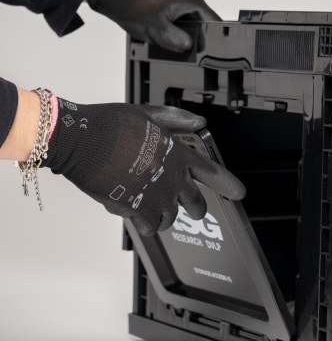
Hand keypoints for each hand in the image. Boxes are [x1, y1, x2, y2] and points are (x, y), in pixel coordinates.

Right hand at [42, 100, 244, 234]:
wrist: (84, 140)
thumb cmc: (112, 124)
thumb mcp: (148, 113)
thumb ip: (176, 119)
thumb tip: (199, 122)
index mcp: (177, 154)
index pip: (211, 172)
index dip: (228, 184)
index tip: (239, 193)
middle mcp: (172, 178)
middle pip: (196, 203)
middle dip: (197, 209)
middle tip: (195, 212)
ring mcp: (156, 196)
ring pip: (171, 218)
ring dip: (164, 216)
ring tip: (152, 208)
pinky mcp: (137, 210)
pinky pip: (149, 227)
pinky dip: (144, 223)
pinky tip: (135, 213)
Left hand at [87, 0, 219, 51]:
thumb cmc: (134, 5)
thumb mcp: (157, 28)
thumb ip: (175, 39)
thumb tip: (189, 47)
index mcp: (192, 1)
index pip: (215, 23)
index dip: (215, 40)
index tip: (213, 55)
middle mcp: (189, 0)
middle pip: (203, 28)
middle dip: (197, 42)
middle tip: (189, 56)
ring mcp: (179, 4)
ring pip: (189, 28)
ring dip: (183, 39)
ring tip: (173, 47)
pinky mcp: (170, 9)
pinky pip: (178, 26)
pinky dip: (173, 35)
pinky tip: (164, 42)